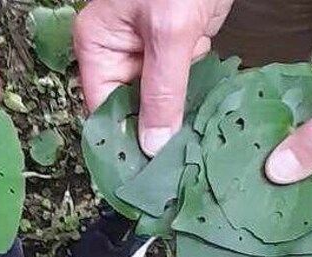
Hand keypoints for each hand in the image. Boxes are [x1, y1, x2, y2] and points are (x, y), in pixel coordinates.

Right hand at [74, 0, 232, 154]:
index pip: (105, 106)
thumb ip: (163, 90)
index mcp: (99, 45)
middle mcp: (121, 52)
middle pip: (134, 106)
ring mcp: (152, 50)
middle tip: (177, 159)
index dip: (124, 137)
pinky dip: (200, 93)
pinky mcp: (181, 46)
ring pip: (164, 99)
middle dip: (158, 126)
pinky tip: (212, 109)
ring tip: (198, 135)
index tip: (143, 170)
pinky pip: (186, 83)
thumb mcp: (170, 32)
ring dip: (183, 112)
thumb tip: (152, 144)